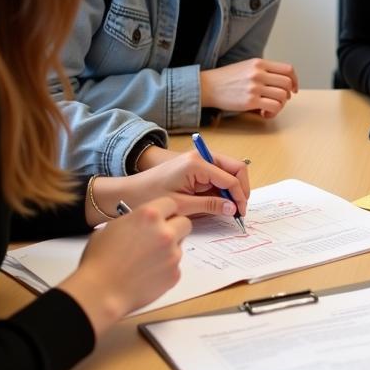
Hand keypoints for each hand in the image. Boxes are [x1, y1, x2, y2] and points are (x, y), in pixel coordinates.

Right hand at [60, 197, 191, 333]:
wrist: (100, 292)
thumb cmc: (99, 261)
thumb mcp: (111, 228)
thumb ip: (133, 221)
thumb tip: (141, 225)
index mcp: (149, 215)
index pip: (171, 204)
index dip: (165, 212)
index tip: (161, 217)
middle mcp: (165, 232)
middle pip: (184, 223)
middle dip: (174, 228)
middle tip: (159, 237)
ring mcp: (173, 254)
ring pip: (180, 246)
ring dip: (169, 249)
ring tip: (147, 260)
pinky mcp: (175, 273)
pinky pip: (175, 266)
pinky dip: (165, 269)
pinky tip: (147, 274)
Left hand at [92, 150, 249, 220]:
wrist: (128, 191)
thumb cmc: (150, 196)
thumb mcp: (182, 204)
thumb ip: (210, 205)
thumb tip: (232, 208)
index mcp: (197, 163)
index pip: (231, 177)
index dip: (239, 196)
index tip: (240, 212)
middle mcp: (201, 157)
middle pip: (235, 168)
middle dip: (241, 188)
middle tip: (239, 209)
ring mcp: (199, 160)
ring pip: (229, 171)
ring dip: (233, 188)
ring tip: (231, 208)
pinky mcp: (196, 167)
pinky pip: (218, 175)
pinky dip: (223, 188)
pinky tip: (221, 202)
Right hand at [200, 58, 297, 117]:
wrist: (208, 86)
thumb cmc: (227, 78)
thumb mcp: (247, 66)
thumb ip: (263, 70)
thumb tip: (282, 82)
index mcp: (259, 63)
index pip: (288, 69)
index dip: (295, 80)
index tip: (293, 88)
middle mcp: (258, 73)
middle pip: (287, 83)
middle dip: (288, 93)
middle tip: (281, 100)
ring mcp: (255, 87)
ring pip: (282, 96)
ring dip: (281, 104)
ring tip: (270, 107)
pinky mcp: (250, 101)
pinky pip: (273, 107)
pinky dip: (273, 112)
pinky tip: (265, 113)